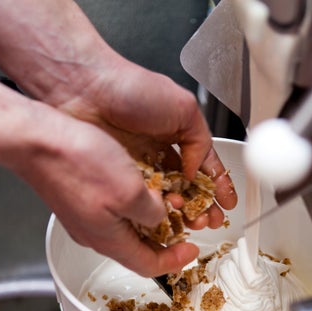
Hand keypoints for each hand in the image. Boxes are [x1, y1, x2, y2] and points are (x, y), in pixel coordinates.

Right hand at [12, 105, 203, 276]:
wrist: (36, 138)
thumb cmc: (77, 163)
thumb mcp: (131, 191)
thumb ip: (152, 212)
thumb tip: (159, 216)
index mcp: (109, 240)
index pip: (148, 265)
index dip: (175, 262)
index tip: (192, 252)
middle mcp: (95, 233)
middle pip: (138, 248)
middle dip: (166, 239)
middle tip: (185, 224)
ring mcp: (85, 215)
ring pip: (127, 226)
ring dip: (151, 217)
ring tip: (169, 200)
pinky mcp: (79, 196)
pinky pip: (114, 208)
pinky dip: (133, 202)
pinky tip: (140, 183)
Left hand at [48, 57, 237, 229]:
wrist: (84, 91)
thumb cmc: (130, 88)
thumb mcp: (183, 108)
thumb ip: (199, 142)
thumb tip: (197, 170)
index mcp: (176, 134)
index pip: (203, 166)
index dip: (218, 185)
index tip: (227, 202)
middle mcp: (156, 152)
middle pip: (185, 188)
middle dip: (201, 206)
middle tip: (208, 219)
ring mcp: (137, 167)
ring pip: (164, 199)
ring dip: (180, 212)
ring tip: (190, 220)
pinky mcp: (117, 178)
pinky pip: (139, 200)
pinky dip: (152, 210)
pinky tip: (163, 216)